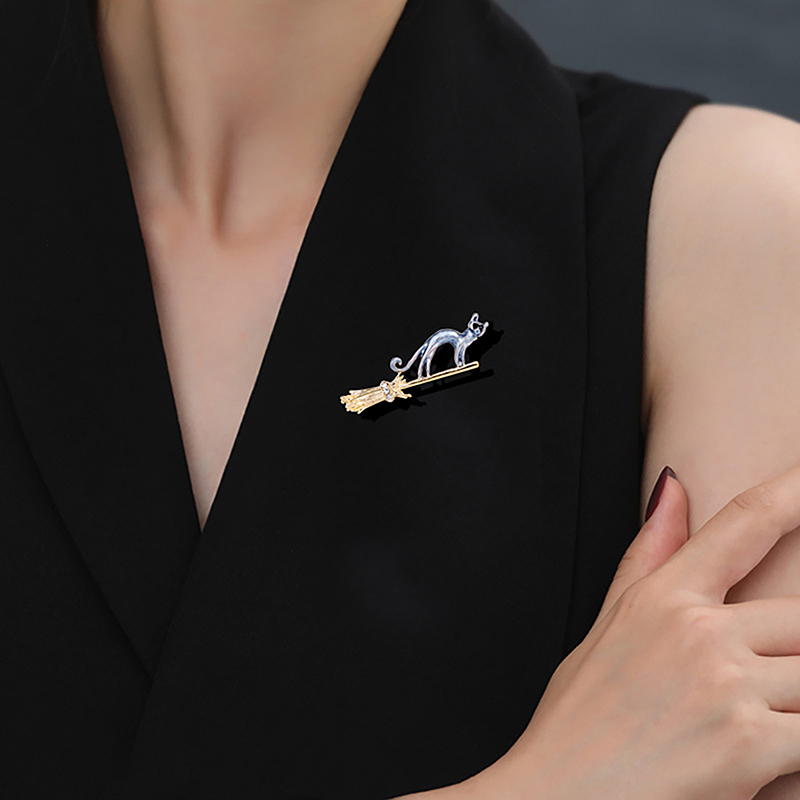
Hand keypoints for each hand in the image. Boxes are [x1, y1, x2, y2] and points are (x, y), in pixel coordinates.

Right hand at [466, 464, 799, 799]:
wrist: (559, 796)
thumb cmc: (581, 716)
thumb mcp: (608, 623)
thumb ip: (650, 552)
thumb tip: (673, 483)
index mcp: (664, 595)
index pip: (745, 523)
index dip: (795, 490)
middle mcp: (700, 630)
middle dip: (797, 643)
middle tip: (765, 669)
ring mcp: (728, 684)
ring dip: (795, 693)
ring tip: (755, 709)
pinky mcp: (752, 744)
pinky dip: (797, 737)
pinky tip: (766, 749)